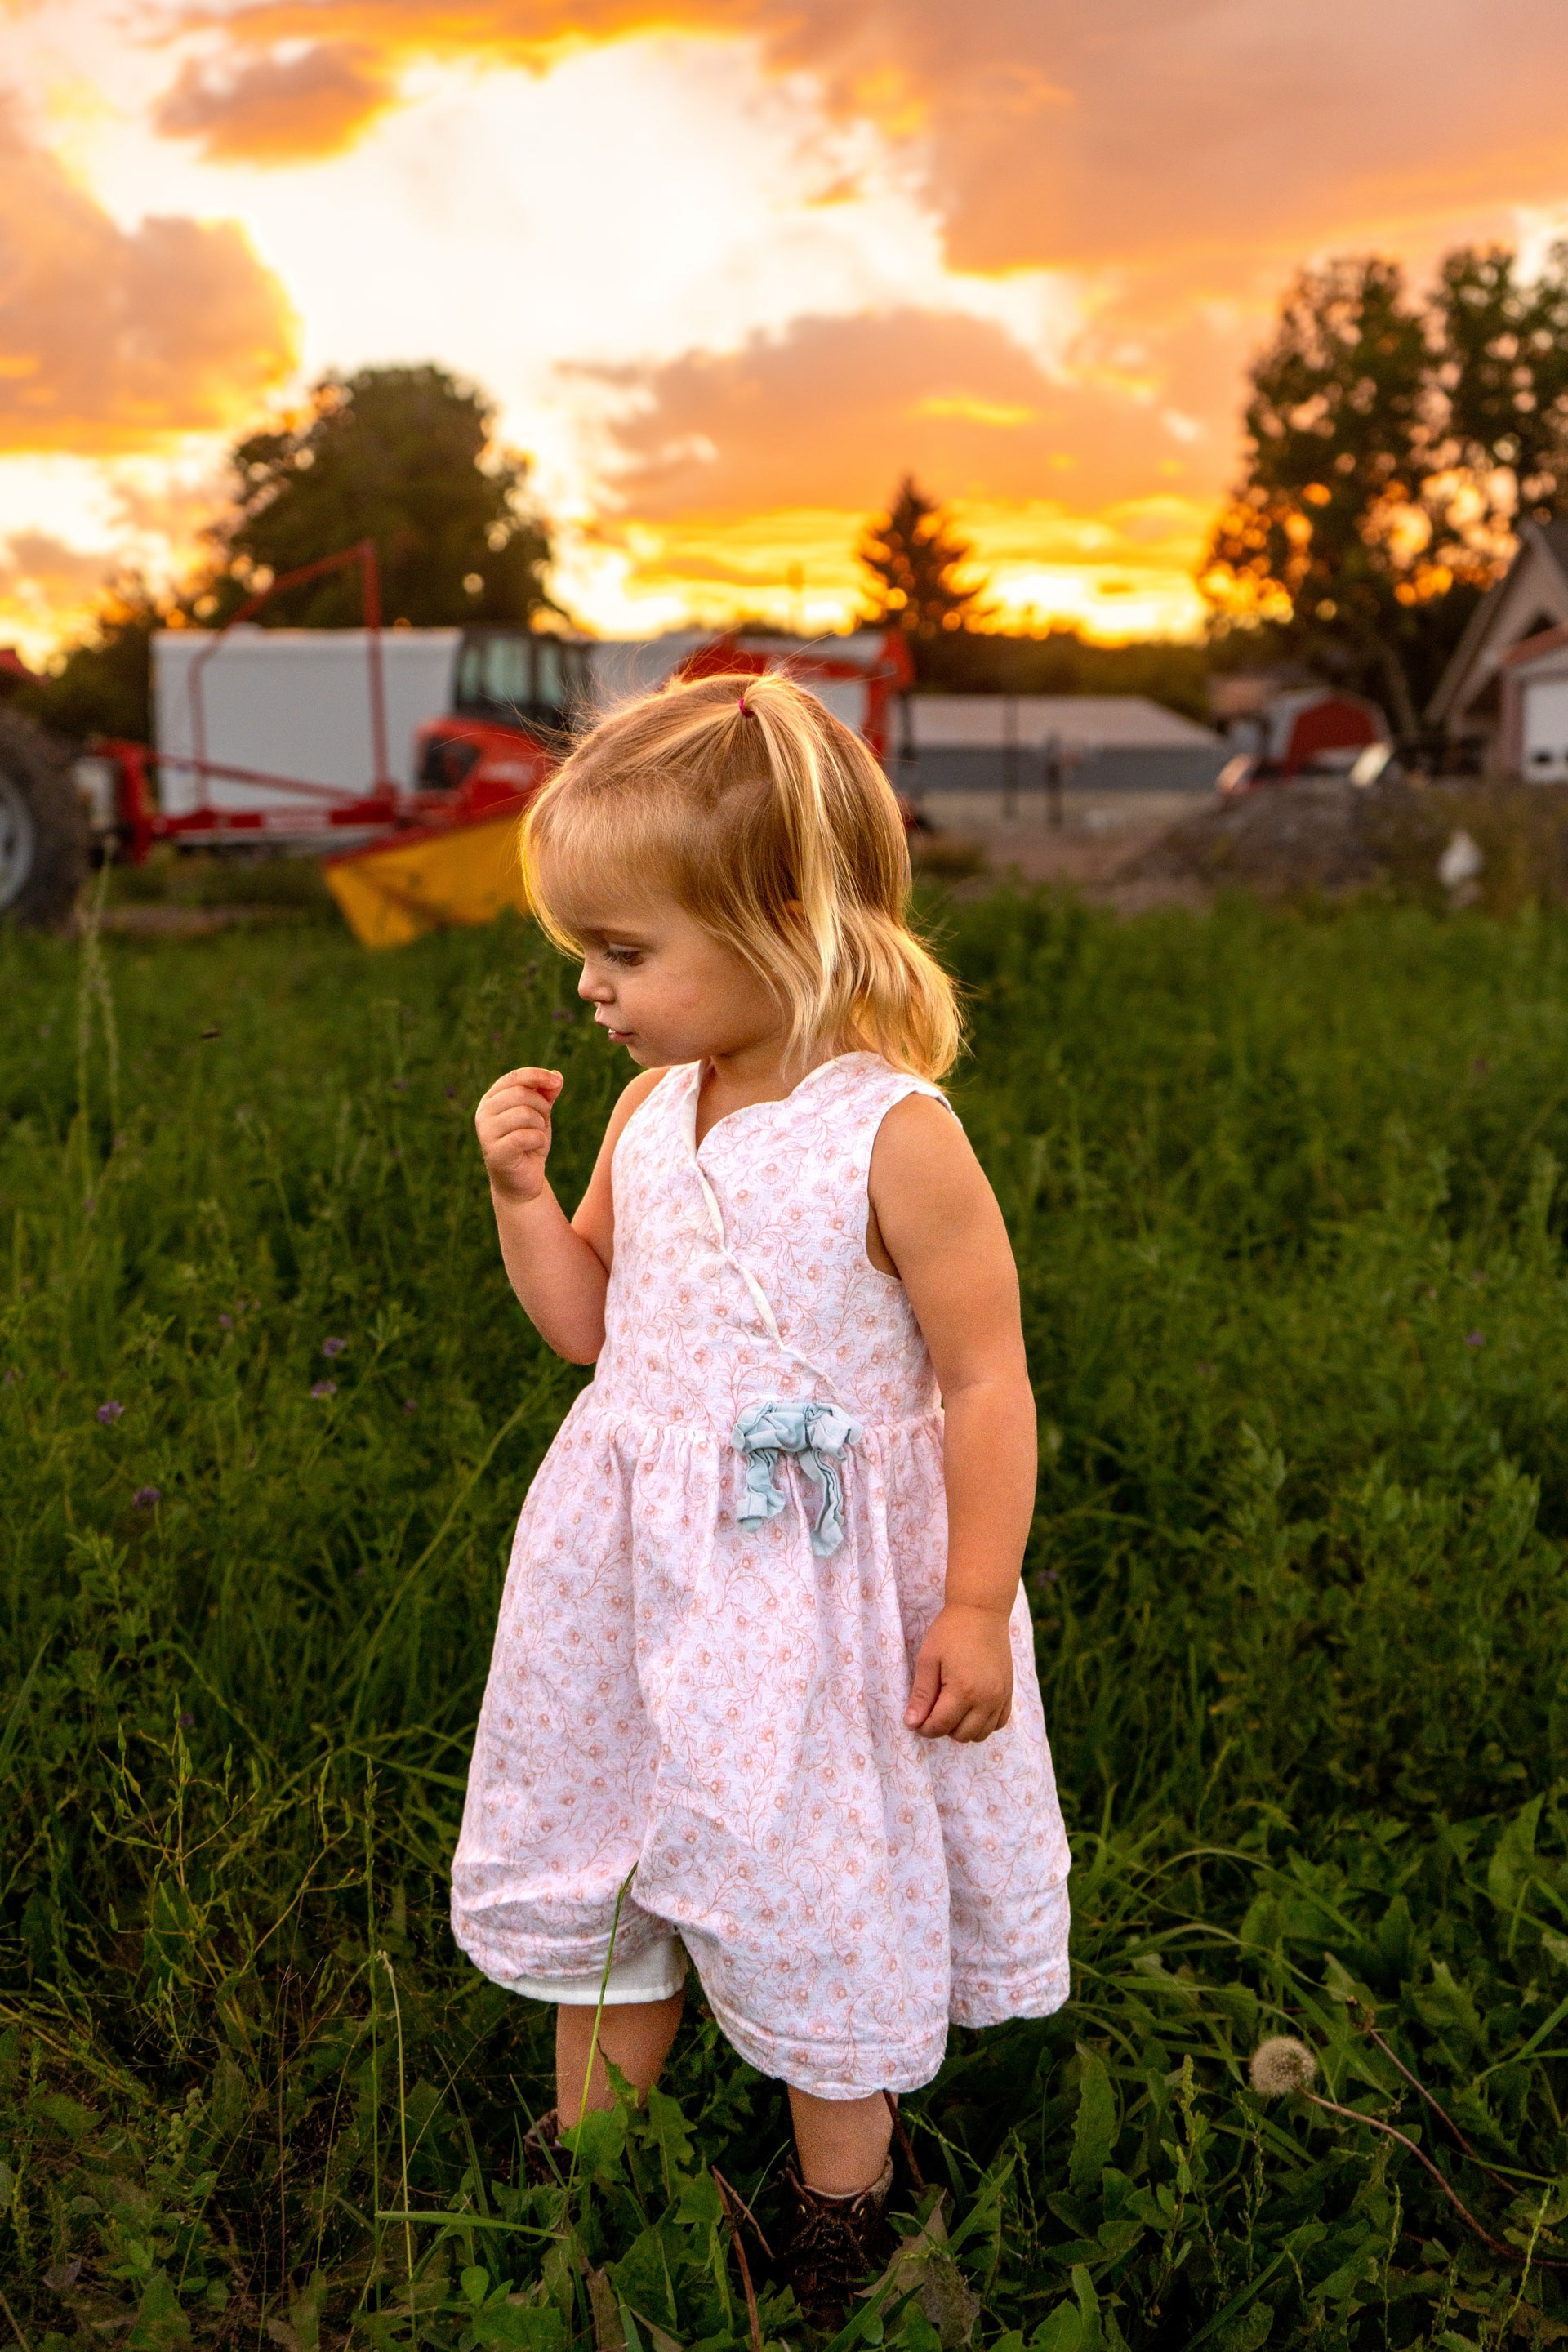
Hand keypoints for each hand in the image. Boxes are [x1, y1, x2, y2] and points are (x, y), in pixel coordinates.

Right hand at [476, 1068, 563, 1204]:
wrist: (523, 1180)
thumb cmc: (529, 1143)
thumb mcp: (540, 1114)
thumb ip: (546, 1094)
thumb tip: (557, 1076)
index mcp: (491, 1099)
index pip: (514, 1077)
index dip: (537, 1075)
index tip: (557, 1082)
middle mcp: (483, 1113)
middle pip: (521, 1094)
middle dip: (542, 1106)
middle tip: (543, 1122)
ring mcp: (486, 1133)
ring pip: (524, 1113)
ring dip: (541, 1125)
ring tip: (538, 1136)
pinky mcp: (496, 1152)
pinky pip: (525, 1136)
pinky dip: (539, 1140)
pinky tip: (537, 1147)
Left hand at [905, 1603, 1013, 1743]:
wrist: (982, 1611)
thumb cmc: (950, 1632)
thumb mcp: (928, 1659)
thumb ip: (921, 1694)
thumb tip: (912, 1722)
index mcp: (962, 1691)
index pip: (940, 1726)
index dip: (923, 1728)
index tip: (915, 1720)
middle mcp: (986, 1699)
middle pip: (961, 1735)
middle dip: (943, 1728)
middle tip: (933, 1709)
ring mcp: (1000, 1697)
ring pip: (981, 1734)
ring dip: (963, 1728)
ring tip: (951, 1707)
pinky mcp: (1009, 1692)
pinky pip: (999, 1723)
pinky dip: (984, 1723)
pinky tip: (971, 1707)